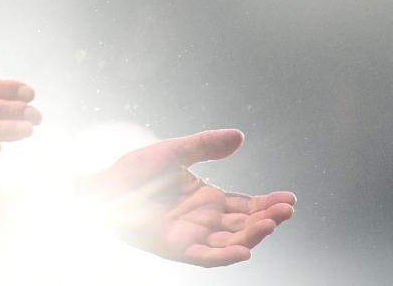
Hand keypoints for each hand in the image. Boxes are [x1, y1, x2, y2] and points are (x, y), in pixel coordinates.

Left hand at [77, 129, 294, 266]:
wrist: (102, 188)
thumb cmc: (133, 171)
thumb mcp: (175, 151)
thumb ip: (206, 145)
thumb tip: (240, 136)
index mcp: (207, 199)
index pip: (246, 205)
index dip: (268, 203)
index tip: (290, 198)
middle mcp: (204, 220)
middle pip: (245, 224)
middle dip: (267, 218)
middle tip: (286, 209)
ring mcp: (191, 235)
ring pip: (231, 241)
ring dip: (253, 235)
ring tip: (271, 222)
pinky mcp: (176, 247)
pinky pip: (206, 256)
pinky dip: (225, 256)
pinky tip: (245, 250)